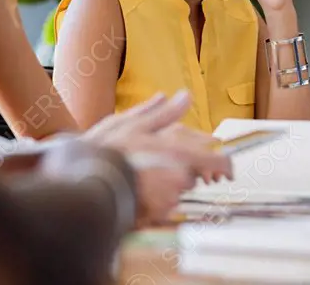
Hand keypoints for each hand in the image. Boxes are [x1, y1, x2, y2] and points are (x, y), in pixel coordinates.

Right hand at [80, 93, 232, 224]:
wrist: (84, 185)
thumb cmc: (106, 151)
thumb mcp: (132, 124)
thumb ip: (164, 113)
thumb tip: (185, 95)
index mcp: (176, 152)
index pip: (218, 162)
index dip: (224, 165)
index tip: (225, 170)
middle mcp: (177, 177)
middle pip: (194, 176)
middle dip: (182, 170)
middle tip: (160, 163)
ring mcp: (168, 198)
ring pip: (177, 190)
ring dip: (166, 183)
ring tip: (140, 174)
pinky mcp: (155, 214)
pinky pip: (163, 206)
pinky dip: (154, 199)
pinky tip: (135, 189)